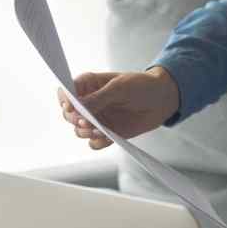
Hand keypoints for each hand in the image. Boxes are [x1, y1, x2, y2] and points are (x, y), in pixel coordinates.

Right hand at [57, 67, 179, 149]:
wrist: (162, 99)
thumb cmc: (142, 85)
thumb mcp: (120, 87)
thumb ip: (98, 98)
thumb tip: (78, 109)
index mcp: (89, 85)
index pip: (66, 91)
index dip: (64, 99)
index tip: (69, 106)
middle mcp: (89, 103)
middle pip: (68, 114)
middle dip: (74, 119)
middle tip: (85, 122)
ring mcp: (97, 118)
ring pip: (78, 131)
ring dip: (84, 132)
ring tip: (98, 130)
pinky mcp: (107, 132)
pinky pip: (94, 143)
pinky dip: (97, 142)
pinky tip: (106, 137)